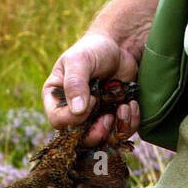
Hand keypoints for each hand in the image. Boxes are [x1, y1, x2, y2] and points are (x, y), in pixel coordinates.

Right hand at [42, 31, 140, 146]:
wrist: (120, 47)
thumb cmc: (93, 49)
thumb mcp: (80, 60)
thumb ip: (75, 83)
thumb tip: (77, 110)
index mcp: (57, 99)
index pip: (58, 122)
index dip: (74, 118)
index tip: (92, 100)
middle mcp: (73, 113)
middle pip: (80, 139)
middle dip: (97, 132)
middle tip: (108, 116)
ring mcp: (94, 119)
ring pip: (102, 141)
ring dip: (116, 128)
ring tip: (123, 107)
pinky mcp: (113, 119)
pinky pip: (120, 133)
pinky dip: (129, 123)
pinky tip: (131, 105)